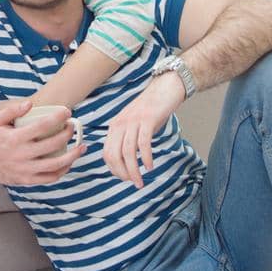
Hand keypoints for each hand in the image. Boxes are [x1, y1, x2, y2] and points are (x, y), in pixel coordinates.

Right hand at [0, 99, 82, 186]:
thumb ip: (13, 110)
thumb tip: (30, 104)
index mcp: (15, 138)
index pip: (42, 125)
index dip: (58, 117)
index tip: (67, 111)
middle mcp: (21, 155)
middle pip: (53, 144)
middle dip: (67, 133)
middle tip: (72, 125)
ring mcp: (26, 169)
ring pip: (56, 164)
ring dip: (72, 155)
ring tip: (81, 146)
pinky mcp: (28, 180)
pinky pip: (50, 177)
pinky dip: (63, 170)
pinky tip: (69, 161)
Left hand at [101, 72, 184, 188]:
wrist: (165, 87)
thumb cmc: (152, 109)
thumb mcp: (134, 124)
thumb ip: (129, 139)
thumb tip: (129, 162)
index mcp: (115, 126)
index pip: (107, 153)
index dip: (114, 169)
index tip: (125, 178)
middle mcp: (121, 123)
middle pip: (114, 154)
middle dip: (122, 173)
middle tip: (133, 183)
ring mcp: (133, 121)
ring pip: (128, 151)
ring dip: (133, 170)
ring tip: (140, 181)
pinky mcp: (147, 119)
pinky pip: (143, 142)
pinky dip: (146, 157)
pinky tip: (150, 166)